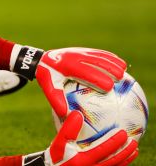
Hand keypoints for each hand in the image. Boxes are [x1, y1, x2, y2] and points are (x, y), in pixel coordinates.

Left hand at [11, 46, 126, 116]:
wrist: (41, 60)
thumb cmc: (47, 77)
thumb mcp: (49, 88)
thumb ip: (57, 100)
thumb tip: (66, 115)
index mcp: (67, 66)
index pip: (85, 72)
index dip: (98, 79)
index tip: (109, 87)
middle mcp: (74, 56)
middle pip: (96, 61)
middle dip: (109, 69)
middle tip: (121, 79)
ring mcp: (79, 51)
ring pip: (99, 55)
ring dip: (112, 62)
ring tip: (124, 70)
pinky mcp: (82, 49)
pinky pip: (99, 52)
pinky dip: (110, 56)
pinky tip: (120, 62)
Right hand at [22, 111, 137, 165]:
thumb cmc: (56, 152)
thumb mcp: (59, 139)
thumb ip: (69, 127)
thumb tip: (77, 113)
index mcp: (83, 160)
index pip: (103, 151)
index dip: (115, 142)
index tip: (123, 133)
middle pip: (114, 161)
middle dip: (125, 151)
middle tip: (134, 141)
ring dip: (126, 159)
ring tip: (135, 150)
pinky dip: (121, 164)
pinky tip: (125, 157)